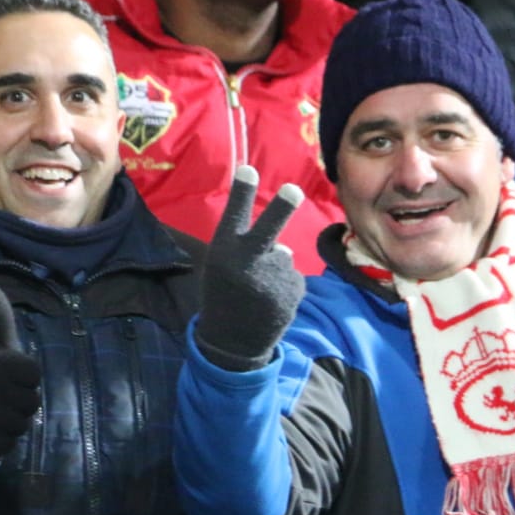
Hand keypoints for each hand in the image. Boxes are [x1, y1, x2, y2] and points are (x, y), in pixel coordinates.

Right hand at [195, 166, 306, 371]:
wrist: (233, 345)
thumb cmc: (224, 297)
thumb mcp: (221, 270)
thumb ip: (247, 253)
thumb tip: (285, 248)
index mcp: (224, 253)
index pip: (234, 216)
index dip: (242, 191)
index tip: (248, 169)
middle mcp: (247, 263)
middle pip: (268, 229)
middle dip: (282, 207)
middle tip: (294, 189)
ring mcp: (271, 279)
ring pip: (283, 256)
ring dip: (275, 268)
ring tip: (258, 292)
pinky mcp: (291, 293)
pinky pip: (293, 276)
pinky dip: (285, 285)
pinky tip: (270, 301)